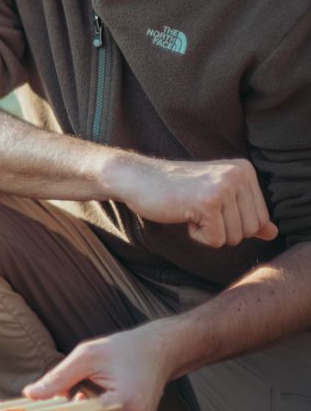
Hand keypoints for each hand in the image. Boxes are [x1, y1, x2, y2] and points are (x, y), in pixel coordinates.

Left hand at [23, 326, 173, 410]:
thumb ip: (58, 377)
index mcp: (125, 402)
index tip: (45, 399)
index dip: (57, 410)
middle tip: (68, 390)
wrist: (155, 354)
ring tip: (84, 394)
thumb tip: (29, 395)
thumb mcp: (86, 356)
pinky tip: (94, 405)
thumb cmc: (120, 350)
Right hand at [111, 156, 277, 246]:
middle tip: (198, 210)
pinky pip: (215, 240)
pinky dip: (197, 236)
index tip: (208, 206)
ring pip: (234, 238)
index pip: (261, 218)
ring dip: (209, 233)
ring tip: (190, 210)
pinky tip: (183, 215)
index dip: (233, 223)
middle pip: (250, 230)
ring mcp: (223, 187)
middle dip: (223, 230)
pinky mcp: (207, 202)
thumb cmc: (175, 190)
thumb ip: (245, 214)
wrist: (137, 178)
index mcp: (244, 170)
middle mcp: (238, 175)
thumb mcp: (216, 199)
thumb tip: (273, 234)